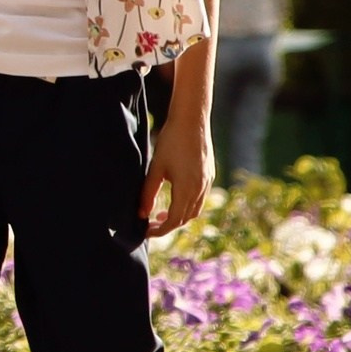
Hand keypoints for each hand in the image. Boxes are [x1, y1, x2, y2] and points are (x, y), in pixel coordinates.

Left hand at [139, 112, 213, 237]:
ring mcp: (208, 182)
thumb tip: (141, 214)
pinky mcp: (209, 174)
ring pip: (195, 209)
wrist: (192, 120)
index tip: (146, 231)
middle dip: (168, 225)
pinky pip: (200, 198)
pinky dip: (187, 204)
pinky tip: (175, 197)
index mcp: (187, 189)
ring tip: (161, 213)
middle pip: (186, 218)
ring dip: (179, 215)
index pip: (174, 220)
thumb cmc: (171, 141)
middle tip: (151, 224)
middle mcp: (201, 188)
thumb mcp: (156, 168)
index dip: (159, 230)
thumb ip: (148, 193)